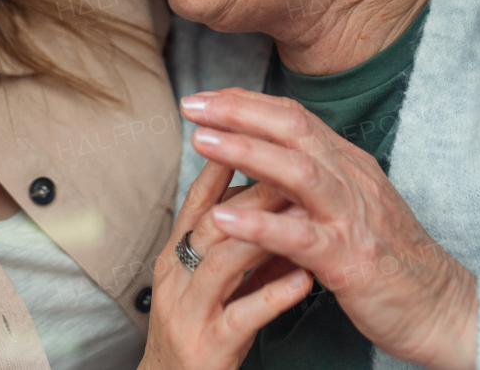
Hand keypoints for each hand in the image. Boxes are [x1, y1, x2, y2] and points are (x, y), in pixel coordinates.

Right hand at [138, 160, 311, 369]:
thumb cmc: (201, 328)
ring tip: (300, 212)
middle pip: (211, 222)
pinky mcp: (208, 346)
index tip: (252, 134)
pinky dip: (273, 294)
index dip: (221, 165)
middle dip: (252, 191)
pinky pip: (242, 316)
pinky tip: (303, 279)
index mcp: (176, 256)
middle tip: (293, 165)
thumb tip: (270, 196)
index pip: (198, 200)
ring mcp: (190, 312)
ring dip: (263, 234)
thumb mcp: (213, 278)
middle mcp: (176, 277)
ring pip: (222, 262)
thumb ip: (238, 241)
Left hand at [181, 88, 477, 369]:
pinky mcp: (350, 261)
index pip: (293, 117)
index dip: (247, 102)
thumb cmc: (390, 258)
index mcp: (348, 165)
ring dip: (245, 152)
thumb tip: (267, 153)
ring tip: (201, 142)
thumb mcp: (353, 204)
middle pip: (292, 130)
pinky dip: (260, 226)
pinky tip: (224, 219)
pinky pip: (301, 238)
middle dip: (238, 112)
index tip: (205, 98)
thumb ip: (315, 177)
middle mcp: (351, 180)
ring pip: (296, 171)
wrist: (442, 309)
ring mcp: (352, 219)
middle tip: (191, 104)